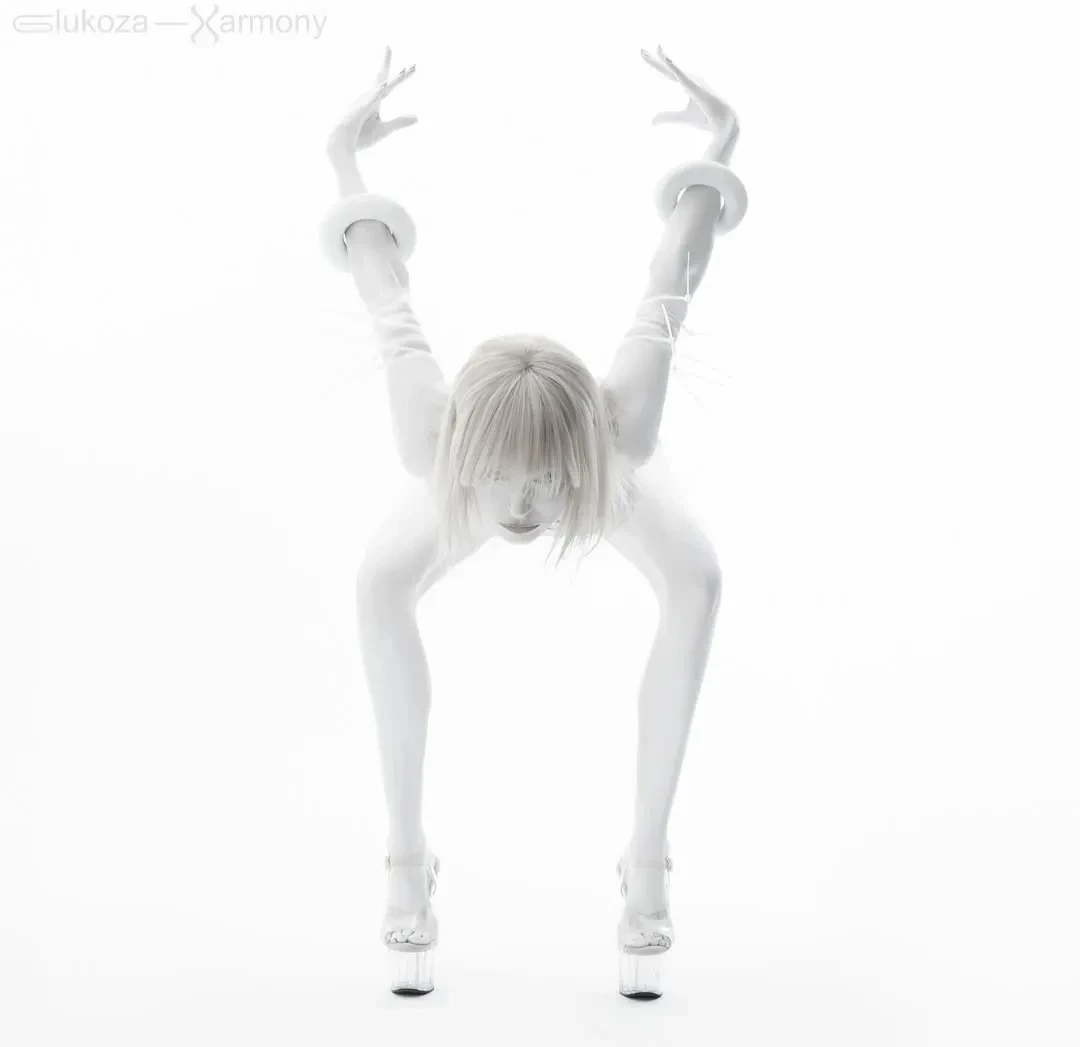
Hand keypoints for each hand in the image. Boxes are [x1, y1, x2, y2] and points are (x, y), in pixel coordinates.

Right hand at [326, 46, 417, 166]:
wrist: (341, 145)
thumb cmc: (360, 137)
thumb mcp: (385, 129)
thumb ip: (401, 121)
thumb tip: (418, 117)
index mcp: (375, 101)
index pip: (389, 84)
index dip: (399, 75)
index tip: (409, 67)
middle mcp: (370, 97)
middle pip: (383, 78)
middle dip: (386, 62)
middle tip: (388, 45)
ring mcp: (365, 102)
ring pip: (381, 86)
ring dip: (393, 79)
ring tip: (404, 70)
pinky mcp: (361, 110)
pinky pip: (372, 100)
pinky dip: (380, 93)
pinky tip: (387, 87)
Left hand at [641, 46, 738, 154]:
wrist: (723, 124)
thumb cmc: (706, 118)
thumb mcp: (681, 118)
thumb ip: (666, 117)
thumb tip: (651, 121)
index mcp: (686, 83)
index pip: (667, 72)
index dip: (656, 63)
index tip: (644, 54)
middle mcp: (689, 79)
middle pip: (668, 67)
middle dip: (654, 59)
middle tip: (640, 51)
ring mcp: (693, 81)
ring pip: (674, 68)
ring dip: (664, 59)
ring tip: (655, 48)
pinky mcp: (695, 87)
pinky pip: (682, 75)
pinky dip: (674, 67)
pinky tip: (666, 59)